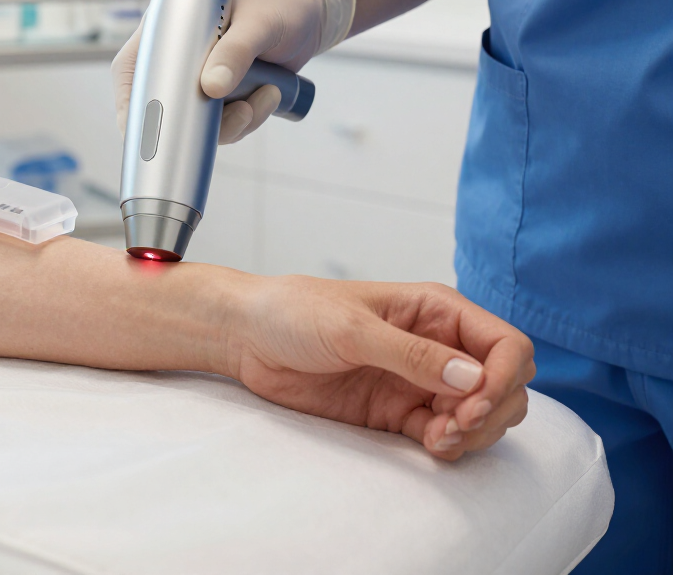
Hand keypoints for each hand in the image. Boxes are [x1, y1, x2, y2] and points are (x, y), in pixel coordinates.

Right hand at [112, 0, 353, 144]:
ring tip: (265, 94)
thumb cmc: (280, 6)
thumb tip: (211, 87)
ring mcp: (201, 82)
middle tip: (235, 114)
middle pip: (163, 108)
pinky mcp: (223, 98)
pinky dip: (249, 119)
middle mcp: (179, 59)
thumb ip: (236, 52)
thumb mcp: (258, 23)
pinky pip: (225, 126)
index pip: (133, 69)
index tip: (146, 130)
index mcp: (170, 29)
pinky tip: (270, 94)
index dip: (132, 103)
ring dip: (232, 122)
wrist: (311, 18)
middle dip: (195, 123)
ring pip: (197, 124)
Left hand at [224, 276, 534, 459]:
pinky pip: (446, 434)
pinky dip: (450, 445)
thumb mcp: (353, 328)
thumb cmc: (296, 311)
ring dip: (475, 432)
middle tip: (455, 427)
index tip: (476, 403)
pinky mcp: (399, 411)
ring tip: (439, 439)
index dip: (505, 376)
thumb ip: (413, 355)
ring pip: (482, 414)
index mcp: (435, 309)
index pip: (505, 343)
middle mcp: (436, 344)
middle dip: (494, 410)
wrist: (249, 337)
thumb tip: (476, 378)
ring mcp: (419, 380)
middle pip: (505, 383)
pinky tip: (431, 445)